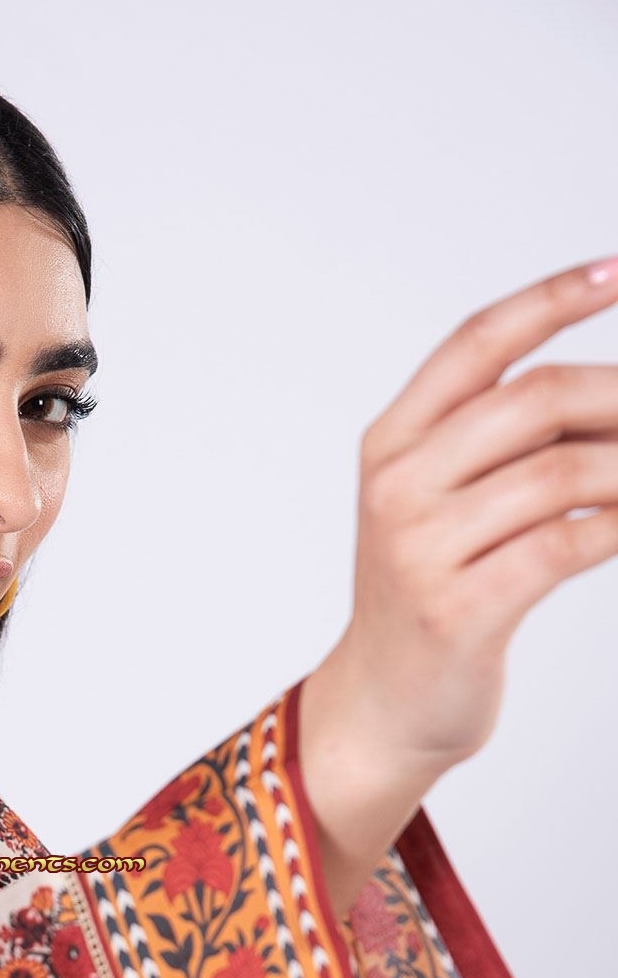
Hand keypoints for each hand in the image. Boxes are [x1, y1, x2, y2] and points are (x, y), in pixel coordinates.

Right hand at [301, 254, 617, 918]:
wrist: (383, 706)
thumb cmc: (431, 597)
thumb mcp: (442, 507)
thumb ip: (499, 448)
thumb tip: (607, 397)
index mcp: (390, 445)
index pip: (477, 345)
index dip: (550, 298)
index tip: (615, 271)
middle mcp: (398, 487)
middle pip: (535, 400)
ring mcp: (422, 550)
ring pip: (564, 473)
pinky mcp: (460, 609)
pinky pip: (567, 543)